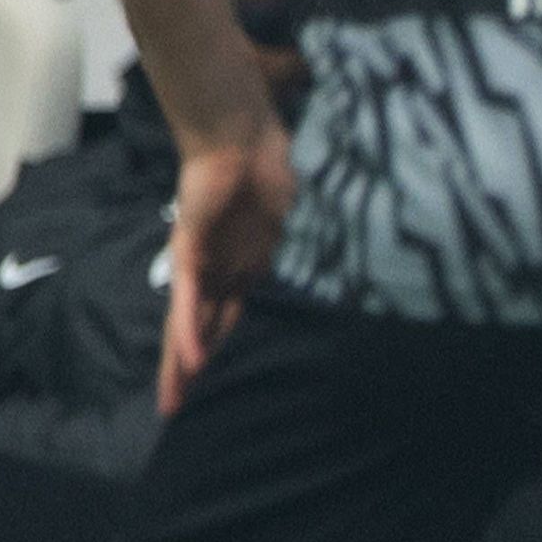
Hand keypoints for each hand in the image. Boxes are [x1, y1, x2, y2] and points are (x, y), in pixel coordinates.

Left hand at [156, 122, 292, 414]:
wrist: (241, 132)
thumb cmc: (272, 165)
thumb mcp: (301, 220)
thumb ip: (316, 247)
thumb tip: (367, 264)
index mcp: (243, 266)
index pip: (228, 316)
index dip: (219, 348)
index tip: (211, 381)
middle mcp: (220, 271)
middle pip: (203, 330)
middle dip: (190, 370)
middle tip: (176, 409)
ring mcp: (204, 263)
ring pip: (189, 323)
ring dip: (182, 364)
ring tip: (174, 402)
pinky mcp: (192, 251)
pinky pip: (192, 299)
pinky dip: (192, 329)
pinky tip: (191, 361)